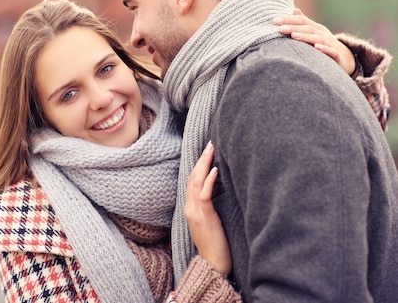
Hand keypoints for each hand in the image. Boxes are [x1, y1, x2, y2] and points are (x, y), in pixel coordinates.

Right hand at [185, 142, 231, 274]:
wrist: (213, 265)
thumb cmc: (216, 246)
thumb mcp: (211, 223)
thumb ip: (210, 207)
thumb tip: (220, 191)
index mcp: (190, 208)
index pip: (192, 181)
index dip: (199, 165)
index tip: (207, 151)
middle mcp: (190, 208)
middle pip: (192, 177)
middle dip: (201, 159)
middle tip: (210, 144)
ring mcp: (196, 212)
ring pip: (196, 182)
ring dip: (204, 164)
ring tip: (211, 150)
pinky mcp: (205, 217)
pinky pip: (204, 195)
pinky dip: (209, 181)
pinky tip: (215, 170)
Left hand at [274, 8, 355, 74]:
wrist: (346, 58)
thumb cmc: (324, 44)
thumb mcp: (315, 32)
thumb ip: (304, 22)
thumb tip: (294, 10)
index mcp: (316, 28)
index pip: (302, 20)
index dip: (289, 19)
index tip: (274, 20)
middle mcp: (323, 34)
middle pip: (308, 28)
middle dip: (293, 27)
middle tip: (280, 28)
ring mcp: (330, 44)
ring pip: (318, 38)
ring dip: (305, 36)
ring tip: (294, 36)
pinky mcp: (336, 55)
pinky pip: (331, 51)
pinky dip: (324, 48)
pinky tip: (316, 47)